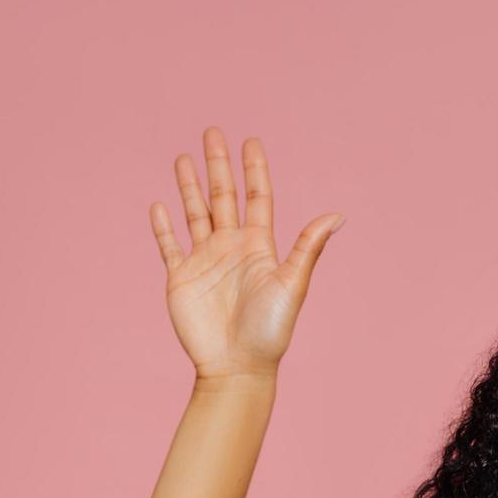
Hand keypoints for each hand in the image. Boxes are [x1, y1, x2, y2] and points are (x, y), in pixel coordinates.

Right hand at [149, 126, 344, 380]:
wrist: (238, 366)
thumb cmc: (270, 330)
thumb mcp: (292, 283)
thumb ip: (309, 247)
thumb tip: (338, 215)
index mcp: (259, 247)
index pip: (257, 199)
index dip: (254, 171)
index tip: (251, 141)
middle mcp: (231, 249)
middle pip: (223, 197)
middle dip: (218, 166)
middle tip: (213, 131)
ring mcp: (204, 262)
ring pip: (194, 214)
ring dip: (189, 187)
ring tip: (184, 158)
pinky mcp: (180, 279)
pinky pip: (169, 246)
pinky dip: (163, 226)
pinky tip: (159, 204)